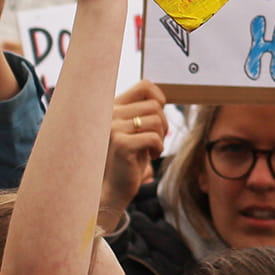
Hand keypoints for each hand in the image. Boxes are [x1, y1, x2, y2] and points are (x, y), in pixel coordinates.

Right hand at [103, 80, 167, 219]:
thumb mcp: (134, 130)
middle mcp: (110, 114)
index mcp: (113, 106)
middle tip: (157, 139)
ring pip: (157, 120)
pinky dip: (158, 148)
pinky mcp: (120, 144)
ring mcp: (113, 128)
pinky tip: (150, 157)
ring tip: (152, 149)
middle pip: (154, 105)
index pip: (144, 85)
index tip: (159, 116)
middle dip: (163, 123)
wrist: (113, 189)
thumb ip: (141, 112)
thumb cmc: (128, 159)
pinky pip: (154, 137)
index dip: (159, 98)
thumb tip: (160, 98)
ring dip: (161, 137)